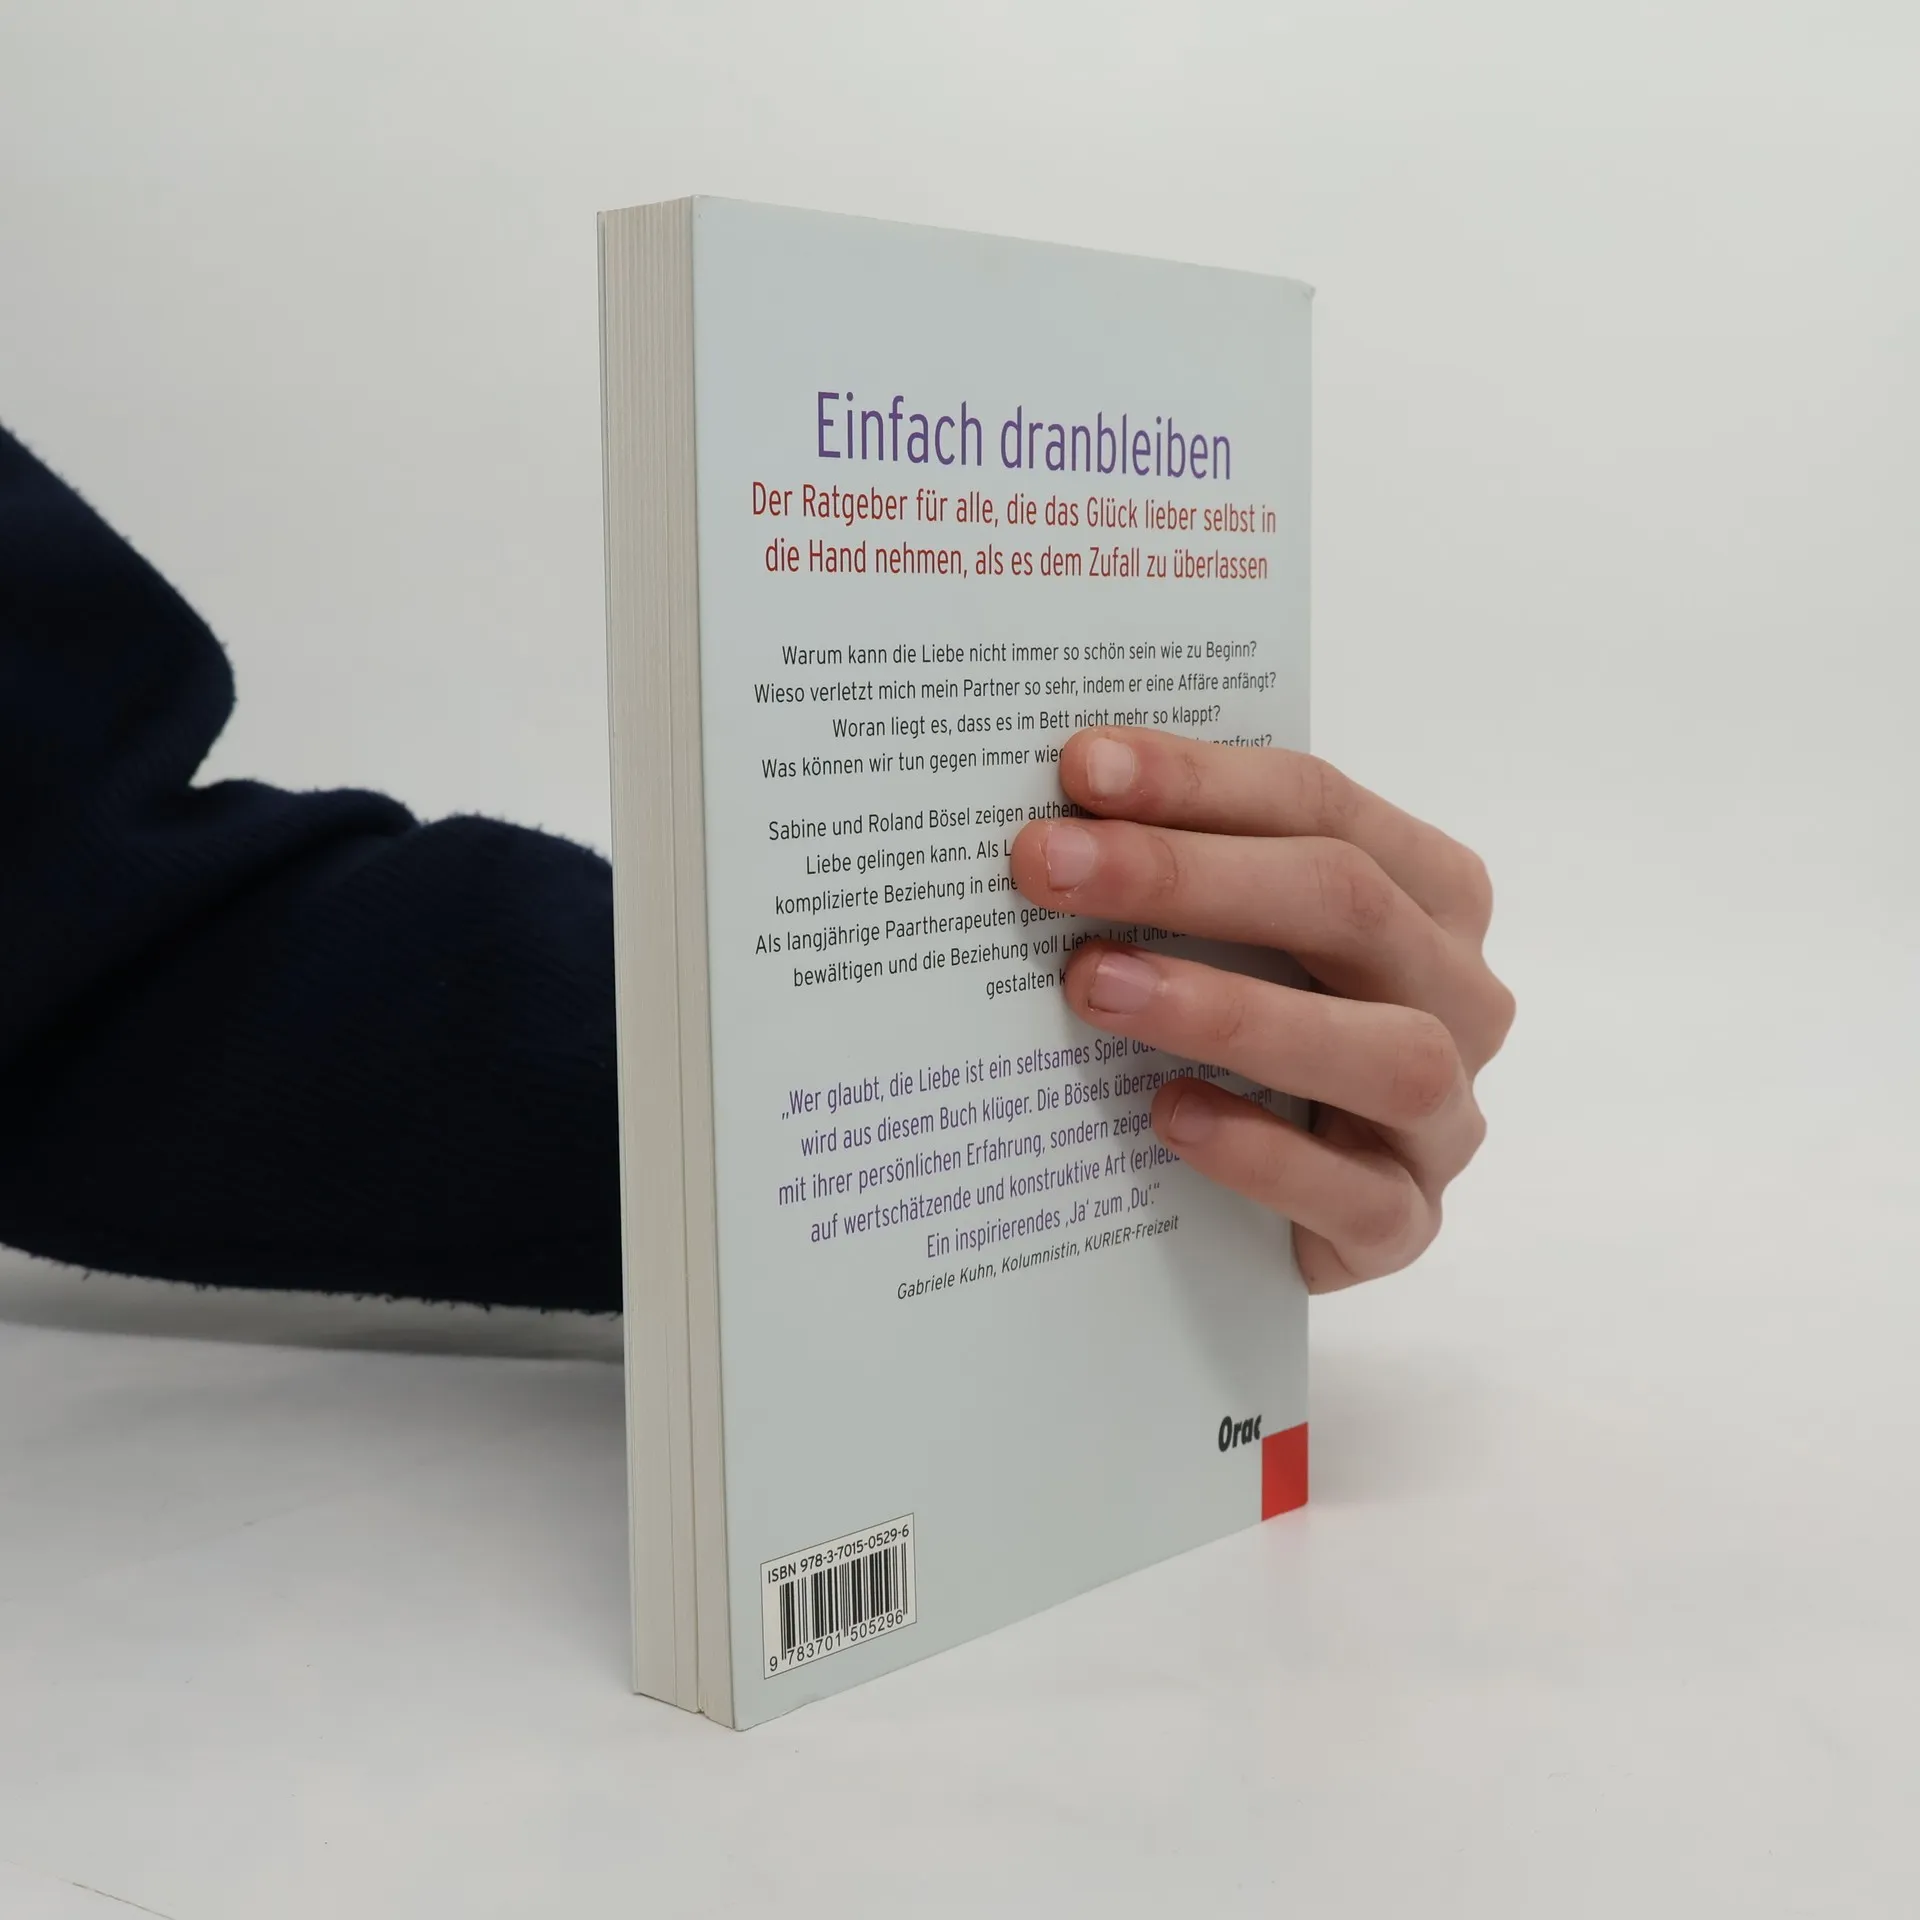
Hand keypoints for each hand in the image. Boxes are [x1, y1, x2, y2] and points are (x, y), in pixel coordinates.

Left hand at [1010, 730, 1513, 1290]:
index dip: (1199, 781)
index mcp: (1430, 891)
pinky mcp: (1407, 1223)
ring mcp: (1445, 1117)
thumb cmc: (1269, 1027)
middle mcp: (1459, 994)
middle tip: (1049, 865)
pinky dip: (1262, 1152)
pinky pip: (1357, 1195)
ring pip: (1383, 1051)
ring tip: (1098, 985)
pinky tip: (1170, 1115)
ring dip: (1231, 1010)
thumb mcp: (1244, 935)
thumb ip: (1191, 866)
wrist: (1306, 1194)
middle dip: (1186, 875)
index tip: (1080, 768)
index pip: (1321, 804)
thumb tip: (1065, 799)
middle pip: (1347, 906)